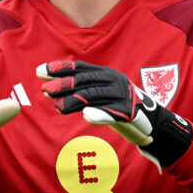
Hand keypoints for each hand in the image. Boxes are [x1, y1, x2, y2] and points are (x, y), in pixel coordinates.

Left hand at [36, 60, 192, 170]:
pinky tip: (86, 116)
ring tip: (58, 108)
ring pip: (95, 96)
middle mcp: (114, 81)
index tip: (40, 71)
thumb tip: (52, 87)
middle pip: (85, 81)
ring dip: (75, 101)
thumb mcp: (101, 94)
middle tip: (45, 91)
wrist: (153, 124)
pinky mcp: (131, 112)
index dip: (59, 68)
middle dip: (63, 85)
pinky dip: (99, 114)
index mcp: (106, 74)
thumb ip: (82, 90)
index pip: (79, 68)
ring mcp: (123, 96)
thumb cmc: (119, 108)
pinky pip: (113, 113)